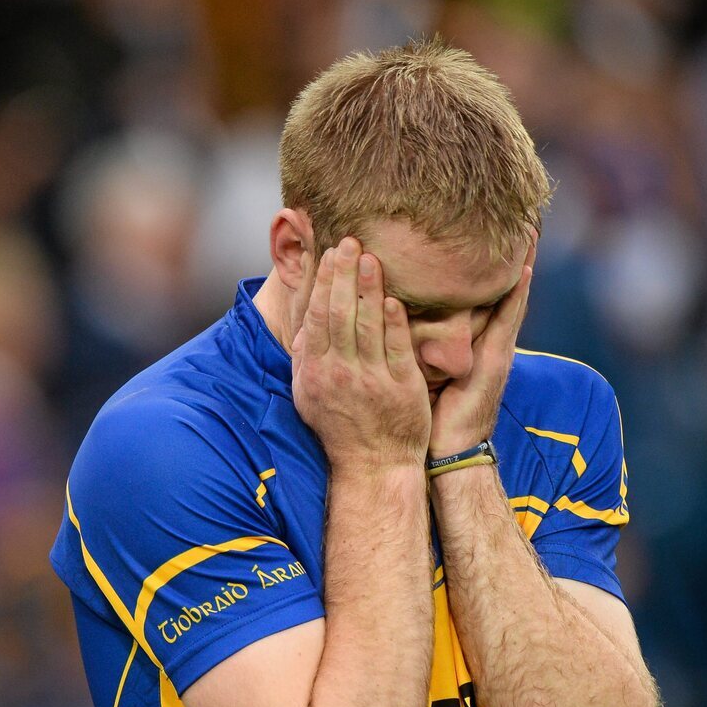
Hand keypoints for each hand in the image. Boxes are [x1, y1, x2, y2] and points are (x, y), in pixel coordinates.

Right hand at [292, 237, 431, 471]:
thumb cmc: (339, 427)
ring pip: (368, 326)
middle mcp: (340, 374)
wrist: (373, 464)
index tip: (331, 254)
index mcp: (316, 372)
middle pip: (340, 314)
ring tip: (371, 258)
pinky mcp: (402, 388)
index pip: (318, 317)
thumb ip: (305, 357)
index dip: (324, 282)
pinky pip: (397, 349)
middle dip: (344, 274)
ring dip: (369, 289)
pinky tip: (394, 299)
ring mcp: (372, 381)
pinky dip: (395, 323)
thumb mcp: (309, 394)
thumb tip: (305, 321)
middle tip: (351, 241)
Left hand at [429, 242, 534, 459]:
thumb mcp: (420, 372)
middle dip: (507, 259)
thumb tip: (390, 319)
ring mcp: (496, 350)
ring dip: (520, 266)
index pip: (475, 298)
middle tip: (518, 221)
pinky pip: (509, 319)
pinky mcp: (497, 360)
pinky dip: (518, 294)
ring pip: (508, 298)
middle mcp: (486, 342)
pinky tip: (525, 267)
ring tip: (528, 231)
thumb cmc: (431, 416)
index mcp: (468, 345)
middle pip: (497, 291)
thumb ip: (414, 346)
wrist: (449, 451)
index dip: (480, 270)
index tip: (480, 233)